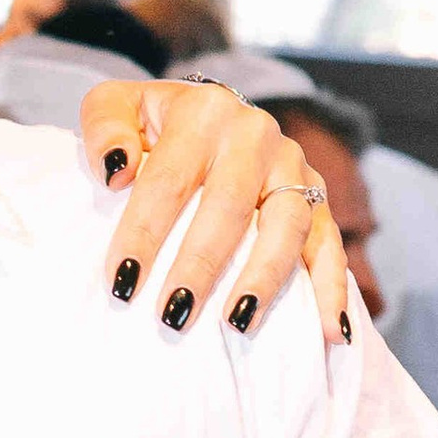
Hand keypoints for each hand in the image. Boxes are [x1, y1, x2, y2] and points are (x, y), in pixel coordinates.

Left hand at [78, 77, 348, 342]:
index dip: (144, 233)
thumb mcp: (113, 106)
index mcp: (202, 111)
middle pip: (228, 206)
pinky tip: (329, 331)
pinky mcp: (317, 195)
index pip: (169, 180)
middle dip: (200, 265)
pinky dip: (332, 287)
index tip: (121, 283)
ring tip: (237, 324)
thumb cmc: (149, 124)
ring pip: (286, 224)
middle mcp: (254, 134)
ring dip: (263, 278)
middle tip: (172, 314)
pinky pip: (329, 242)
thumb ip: (104, 127)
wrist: (206, 115)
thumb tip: (116, 171)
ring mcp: (291, 165)